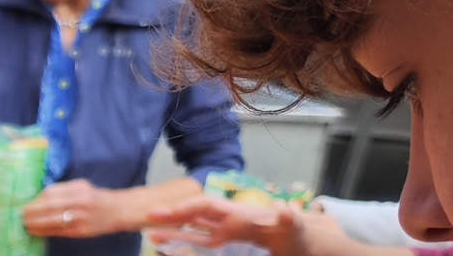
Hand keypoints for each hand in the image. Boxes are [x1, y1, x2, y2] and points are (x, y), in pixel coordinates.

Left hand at [22, 179, 127, 237]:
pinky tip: (36, 231)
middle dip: (33, 211)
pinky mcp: (82, 231)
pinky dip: (45, 231)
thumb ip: (63, 189)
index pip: (51, 192)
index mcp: (79, 188)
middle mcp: (80, 202)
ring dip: (36, 223)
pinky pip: (59, 231)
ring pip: (53, 220)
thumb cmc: (96, 198)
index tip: (26, 203)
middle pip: (50, 206)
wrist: (119, 210)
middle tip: (22, 214)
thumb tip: (39, 196)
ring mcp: (82, 217)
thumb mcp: (82, 186)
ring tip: (26, 224)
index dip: (36, 199)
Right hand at [145, 195, 311, 255]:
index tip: (169, 212)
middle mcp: (229, 220)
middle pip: (195, 214)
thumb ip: (289, 220)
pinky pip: (203, 241)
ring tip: (152, 234)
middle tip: (148, 217)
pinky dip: (185, 241)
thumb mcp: (295, 230)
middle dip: (173, 215)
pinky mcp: (229, 244)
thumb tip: (284, 210)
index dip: (188, 207)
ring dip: (174, 230)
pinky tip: (170, 245)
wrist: (305, 242)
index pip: (208, 206)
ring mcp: (227, 232)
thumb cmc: (299, 236)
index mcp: (240, 215)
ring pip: (195, 228)